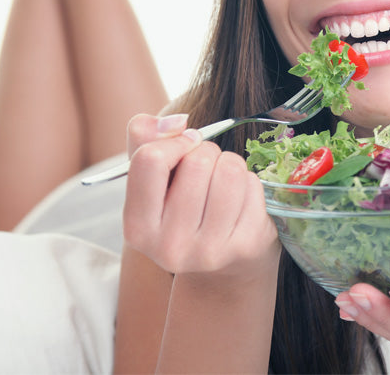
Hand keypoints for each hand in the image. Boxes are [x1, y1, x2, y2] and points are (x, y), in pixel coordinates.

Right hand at [121, 114, 279, 280]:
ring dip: (229, 165)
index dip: (172, 142)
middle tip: (205, 171)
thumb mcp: (151, 177)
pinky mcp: (245, 246)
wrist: (221, 268)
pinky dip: (249, 184)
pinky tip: (239, 202)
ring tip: (222, 182)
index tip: (182, 147)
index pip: (150, 160)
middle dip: (205, 153)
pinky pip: (252, 186)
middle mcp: (170, 247)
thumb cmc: (180, 207)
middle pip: (197, 161)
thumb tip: (178, 122)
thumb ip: (144, 137)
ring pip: (230, 170)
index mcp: (137, 228)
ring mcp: (209, 251)